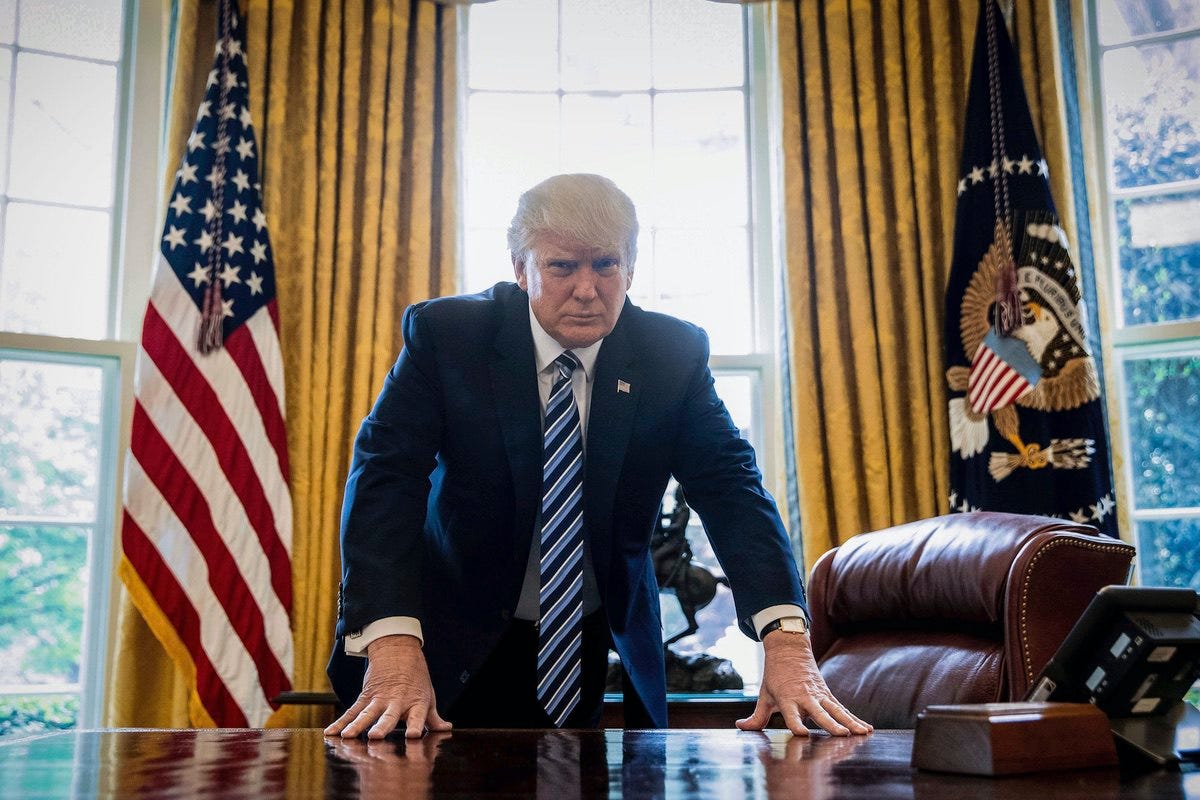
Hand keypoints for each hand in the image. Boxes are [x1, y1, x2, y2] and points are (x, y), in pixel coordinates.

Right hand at [323, 634, 452, 739]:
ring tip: (348, 736)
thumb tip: (446, 728)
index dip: (415, 726)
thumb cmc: (415, 678)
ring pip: (366, 714)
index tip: (412, 735)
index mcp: (416, 703)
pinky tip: (330, 733)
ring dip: (356, 725)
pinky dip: (340, 722)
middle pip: (389, 716)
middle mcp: (396, 702)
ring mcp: (379, 699)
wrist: (397, 650)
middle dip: (382, 726)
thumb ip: (433, 717)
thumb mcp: (428, 696)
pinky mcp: (365, 697)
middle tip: (375, 736)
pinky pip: (351, 711)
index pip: (417, 716)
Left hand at [736, 631, 872, 736]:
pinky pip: (842, 708)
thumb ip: (756, 716)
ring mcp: (819, 695)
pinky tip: (866, 729)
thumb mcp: (764, 695)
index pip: (791, 713)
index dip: (796, 723)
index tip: (802, 734)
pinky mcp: (828, 694)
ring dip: (849, 722)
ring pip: (836, 710)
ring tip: (861, 733)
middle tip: (841, 734)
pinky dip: (854, 718)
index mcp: (787, 698)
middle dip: (830, 724)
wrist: (790, 649)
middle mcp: (805, 696)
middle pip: (819, 712)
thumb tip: (740, 726)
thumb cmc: (775, 675)